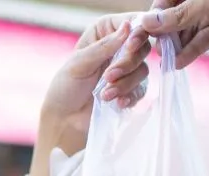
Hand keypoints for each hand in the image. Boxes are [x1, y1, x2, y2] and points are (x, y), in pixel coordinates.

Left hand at [40, 13, 151, 152]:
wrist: (67, 120)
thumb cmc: (66, 88)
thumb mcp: (80, 62)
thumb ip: (105, 46)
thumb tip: (128, 27)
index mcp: (104, 33)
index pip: (130, 23)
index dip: (137, 33)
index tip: (130, 46)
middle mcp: (118, 49)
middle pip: (141, 48)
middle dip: (127, 64)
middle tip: (108, 77)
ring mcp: (126, 70)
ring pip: (142, 70)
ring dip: (125, 84)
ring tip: (105, 95)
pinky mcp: (131, 90)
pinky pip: (141, 90)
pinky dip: (130, 96)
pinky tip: (116, 103)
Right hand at [142, 0, 208, 67]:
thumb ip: (184, 13)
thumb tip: (151, 22)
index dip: (157, 12)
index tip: (143, 30)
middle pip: (179, 12)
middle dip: (165, 31)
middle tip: (151, 49)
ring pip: (192, 27)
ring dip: (178, 43)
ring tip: (164, 61)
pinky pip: (206, 39)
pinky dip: (194, 50)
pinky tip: (180, 62)